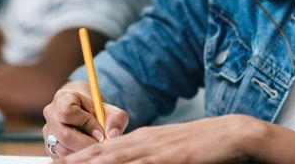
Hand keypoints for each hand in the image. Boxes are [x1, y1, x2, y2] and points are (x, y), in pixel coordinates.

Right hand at [41, 83, 128, 157]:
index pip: (68, 112)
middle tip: (101, 146)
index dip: (86, 124)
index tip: (101, 132)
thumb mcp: (111, 112)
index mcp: (63, 98)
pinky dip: (77, 156)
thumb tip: (112, 135)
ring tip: (94, 147)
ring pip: (63, 149)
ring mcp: (48, 132)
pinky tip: (87, 150)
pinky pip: (62, 157)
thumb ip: (116, 120)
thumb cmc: (98, 113)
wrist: (86, 116)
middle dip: (86, 143)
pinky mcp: (50, 147)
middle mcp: (51, 114)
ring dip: (82, 151)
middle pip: (64, 134)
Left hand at [55, 115, 262, 163]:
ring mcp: (156, 149)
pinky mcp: (170, 158)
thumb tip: (128, 157)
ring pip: (116, 159)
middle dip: (78, 162)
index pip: (105, 149)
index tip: (63, 163)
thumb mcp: (168, 148)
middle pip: (103, 154)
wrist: (231, 133)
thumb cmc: (202, 145)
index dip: (81, 158)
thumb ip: (148, 153)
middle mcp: (144, 141)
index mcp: (143, 138)